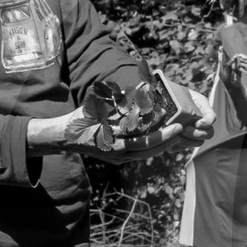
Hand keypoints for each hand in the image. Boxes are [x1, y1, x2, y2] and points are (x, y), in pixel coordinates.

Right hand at [30, 87, 214, 163]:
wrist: (64, 137)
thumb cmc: (81, 119)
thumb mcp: (99, 107)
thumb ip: (119, 100)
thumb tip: (140, 87)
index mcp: (116, 143)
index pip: (146, 141)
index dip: (164, 135)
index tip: (177, 126)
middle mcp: (119, 154)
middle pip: (150, 150)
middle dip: (168, 141)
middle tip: (182, 129)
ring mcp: (119, 158)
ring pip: (146, 153)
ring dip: (162, 144)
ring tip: (175, 133)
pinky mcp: (118, 158)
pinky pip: (139, 153)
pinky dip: (151, 145)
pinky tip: (160, 137)